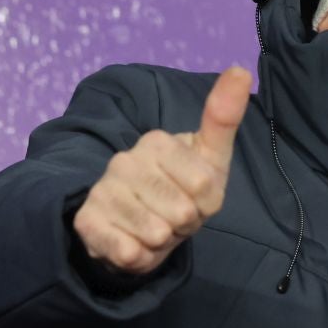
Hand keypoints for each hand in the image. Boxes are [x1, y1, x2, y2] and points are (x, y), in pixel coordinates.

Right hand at [72, 66, 252, 276]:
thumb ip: (224, 117)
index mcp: (157, 141)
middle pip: (182, 212)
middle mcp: (124, 161)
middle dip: (185, 224)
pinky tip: (134, 244)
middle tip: (173, 216)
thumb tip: (241, 70)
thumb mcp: (211, 157)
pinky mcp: (86, 222)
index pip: (205, 187)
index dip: (206, 205)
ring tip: (154, 227)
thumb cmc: (182, 189)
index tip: (192, 197)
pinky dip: (139, 258)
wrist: (136, 226)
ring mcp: (103, 190)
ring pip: (155, 234)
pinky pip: (126, 252)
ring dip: (162, 242)